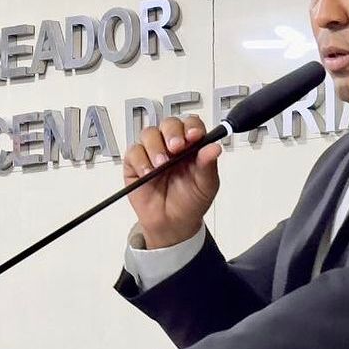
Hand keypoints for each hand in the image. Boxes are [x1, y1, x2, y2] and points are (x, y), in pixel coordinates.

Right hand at [124, 114, 221, 248]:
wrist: (173, 224)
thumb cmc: (190, 202)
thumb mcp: (206, 185)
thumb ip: (208, 165)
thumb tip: (215, 148)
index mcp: (192, 146)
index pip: (191, 125)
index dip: (191, 126)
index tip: (193, 136)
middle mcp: (172, 145)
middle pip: (169, 124)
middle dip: (172, 133)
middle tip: (176, 147)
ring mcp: (153, 152)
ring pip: (149, 134)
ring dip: (156, 147)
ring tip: (161, 164)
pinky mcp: (135, 163)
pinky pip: (133, 151)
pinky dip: (140, 160)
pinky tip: (148, 172)